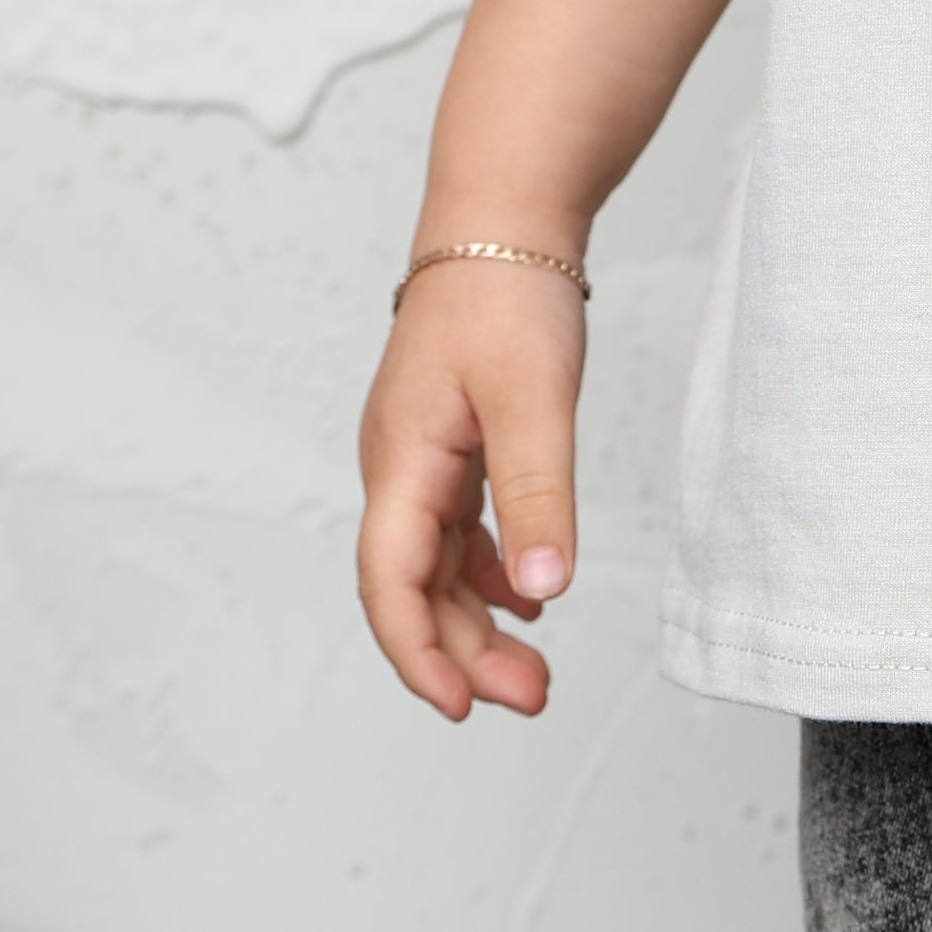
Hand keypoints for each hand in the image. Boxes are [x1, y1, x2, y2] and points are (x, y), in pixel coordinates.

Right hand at [356, 263, 588, 720]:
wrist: (501, 225)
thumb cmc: (505, 297)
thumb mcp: (532, 399)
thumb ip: (536, 497)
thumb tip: (542, 594)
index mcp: (401, 462)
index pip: (389, 581)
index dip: (417, 654)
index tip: (459, 706)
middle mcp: (399, 470)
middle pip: (414, 589)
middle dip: (463, 654)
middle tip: (530, 698)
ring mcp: (421, 461)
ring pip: (436, 569)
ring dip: (476, 624)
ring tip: (532, 670)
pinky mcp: (451, 449)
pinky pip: (457, 535)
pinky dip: (489, 576)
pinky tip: (528, 600)